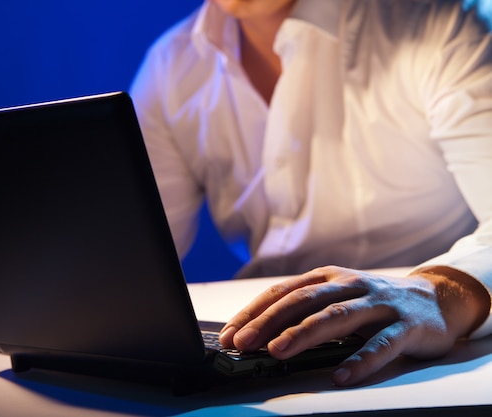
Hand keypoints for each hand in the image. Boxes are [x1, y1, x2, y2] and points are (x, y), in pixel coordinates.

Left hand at [218, 265, 489, 385]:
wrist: (435, 297)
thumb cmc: (373, 300)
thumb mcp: (336, 296)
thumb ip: (305, 310)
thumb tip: (258, 334)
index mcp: (327, 278)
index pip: (282, 292)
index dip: (253, 313)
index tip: (228, 335)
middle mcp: (349, 285)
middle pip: (303, 302)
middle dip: (268, 323)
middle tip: (242, 343)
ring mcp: (378, 304)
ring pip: (336, 317)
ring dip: (304, 334)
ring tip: (278, 352)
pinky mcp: (406, 325)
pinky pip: (381, 344)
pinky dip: (359, 361)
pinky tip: (340, 377)